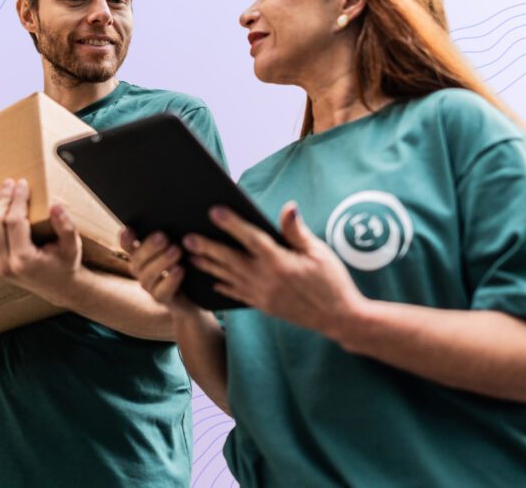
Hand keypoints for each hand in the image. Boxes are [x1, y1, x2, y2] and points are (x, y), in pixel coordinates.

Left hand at [0, 178, 86, 304]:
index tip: (22, 183)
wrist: (61, 288)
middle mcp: (5, 266)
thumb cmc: (67, 264)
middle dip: (2, 200)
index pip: (14, 221)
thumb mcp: (73, 245)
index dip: (17, 199)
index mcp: (24, 260)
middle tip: (10, 183)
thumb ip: (66, 225)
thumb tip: (55, 205)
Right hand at [124, 228, 200, 315]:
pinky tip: (180, 269)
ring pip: (148, 275)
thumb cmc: (183, 263)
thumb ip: (169, 236)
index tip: (129, 229)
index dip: (125, 239)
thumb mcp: (176, 247)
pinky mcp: (162, 299)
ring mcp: (149, 286)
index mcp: (140, 256)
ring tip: (176, 250)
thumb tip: (173, 215)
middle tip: (163, 236)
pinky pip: (162, 291)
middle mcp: (141, 270)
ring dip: (162, 262)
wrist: (193, 295)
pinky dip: (170, 280)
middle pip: (137, 260)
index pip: (127, 246)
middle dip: (149, 248)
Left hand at [183, 202, 365, 335]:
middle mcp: (266, 280)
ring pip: (228, 277)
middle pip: (230, 259)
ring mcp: (262, 295)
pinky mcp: (263, 306)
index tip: (215, 211)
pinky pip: (237, 295)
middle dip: (207, 248)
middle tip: (186, 238)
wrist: (338, 318)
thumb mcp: (319, 252)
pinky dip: (223, 286)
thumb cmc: (332, 282)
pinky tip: (212, 281)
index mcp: (280, 262)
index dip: (232, 224)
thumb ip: (297, 231)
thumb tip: (288, 207)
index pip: (250, 238)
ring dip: (208, 266)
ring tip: (189, 256)